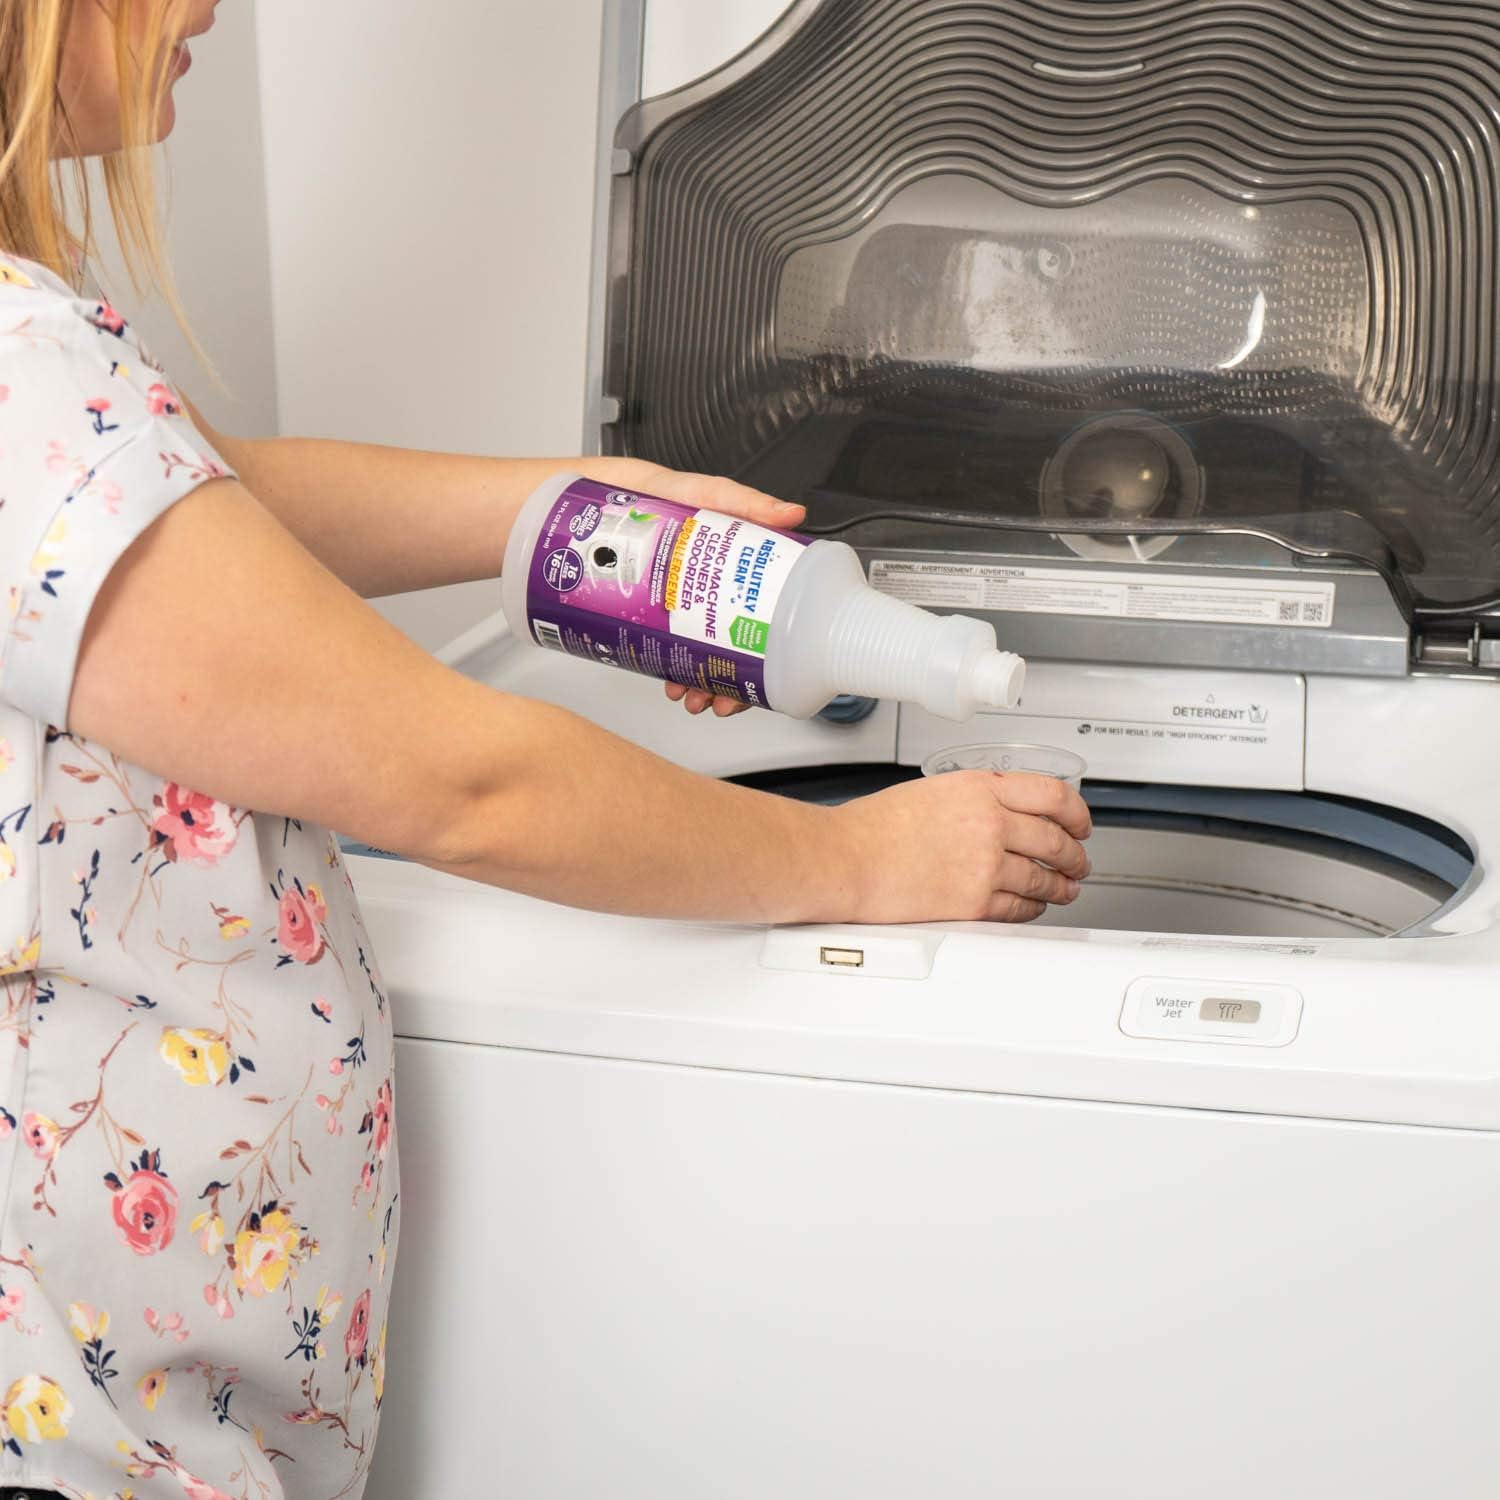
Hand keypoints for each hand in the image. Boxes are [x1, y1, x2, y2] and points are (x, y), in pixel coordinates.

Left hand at [619, 464, 805, 717]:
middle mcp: (708, 587)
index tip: (762, 671)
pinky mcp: (649, 613)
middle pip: (734, 642)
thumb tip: (789, 514)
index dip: (766, 645)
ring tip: (690, 694)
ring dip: (702, 681)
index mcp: (730, 564)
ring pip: (702, 653)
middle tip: (720, 695)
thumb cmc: (643, 491)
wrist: (579, 506)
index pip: (761, 609)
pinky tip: (668, 678)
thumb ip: (740, 502)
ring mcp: (679, 603)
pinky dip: (673, 670)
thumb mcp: (696, 492)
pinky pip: (668, 651)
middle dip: (730, 677)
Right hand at [832, 771, 1092, 922]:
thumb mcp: (931, 791)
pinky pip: (1019, 908)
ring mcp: (986, 864)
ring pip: (1044, 878)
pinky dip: (1033, 909)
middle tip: (1079, 860)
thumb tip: (998, 814)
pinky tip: (1033, 907)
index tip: (1080, 822)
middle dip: (1075, 855)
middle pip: (1056, 840)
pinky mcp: (975, 902)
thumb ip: (972, 800)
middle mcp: (990, 823)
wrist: (847, 859)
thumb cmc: (872, 827)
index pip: (1052, 794)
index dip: (1077, 812)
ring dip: (1061, 886)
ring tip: (1064, 889)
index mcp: (980, 788)